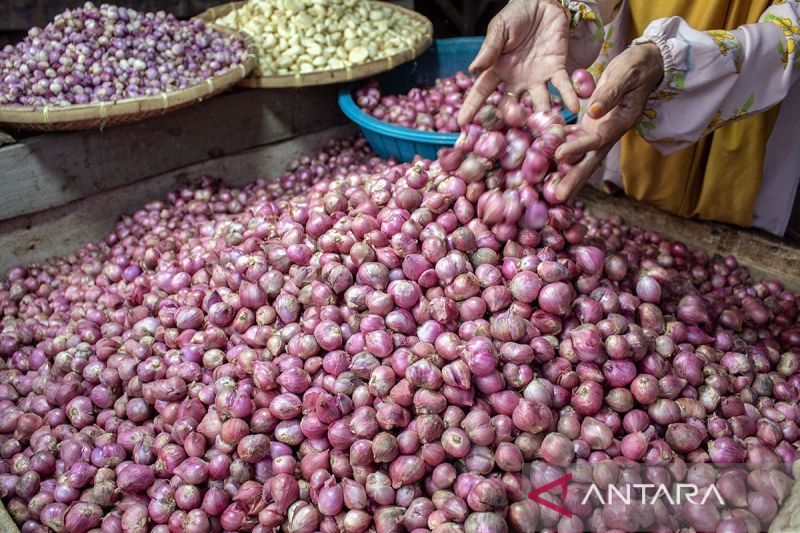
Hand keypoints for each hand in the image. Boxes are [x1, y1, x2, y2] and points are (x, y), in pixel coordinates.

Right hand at [457, 0, 577, 125]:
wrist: (542, 1)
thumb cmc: (516, 14)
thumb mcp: (499, 29)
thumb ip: (489, 49)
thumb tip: (473, 69)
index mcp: (498, 70)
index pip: (482, 92)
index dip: (472, 107)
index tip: (462, 124)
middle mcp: (516, 80)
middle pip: (511, 106)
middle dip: (510, 123)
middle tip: (509, 141)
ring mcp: (537, 78)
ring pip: (538, 102)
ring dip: (543, 117)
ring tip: (546, 132)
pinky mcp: (557, 69)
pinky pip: (563, 86)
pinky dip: (569, 96)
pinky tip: (573, 108)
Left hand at [553, 42, 663, 201]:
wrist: (643, 65)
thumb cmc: (635, 67)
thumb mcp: (625, 75)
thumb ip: (610, 93)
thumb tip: (594, 111)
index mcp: (621, 122)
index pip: (597, 139)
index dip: (578, 148)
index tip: (559, 154)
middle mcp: (610, 132)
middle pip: (591, 159)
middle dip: (575, 178)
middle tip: (559, 196)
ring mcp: (600, 131)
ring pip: (584, 157)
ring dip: (569, 174)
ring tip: (553, 191)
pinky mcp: (591, 126)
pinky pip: (577, 144)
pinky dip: (564, 156)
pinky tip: (550, 166)